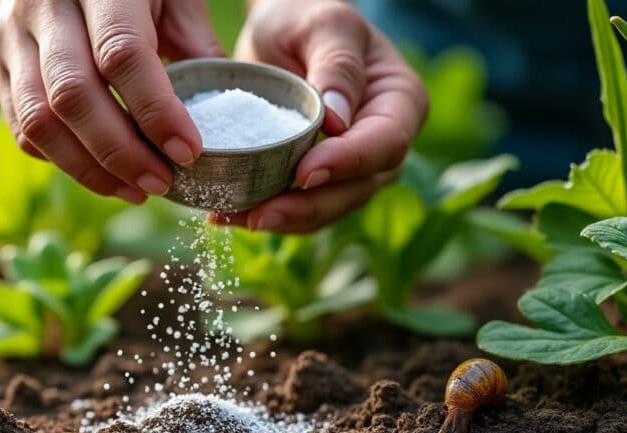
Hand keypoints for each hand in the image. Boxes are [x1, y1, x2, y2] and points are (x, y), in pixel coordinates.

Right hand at [0, 0, 224, 203]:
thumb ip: (195, 43)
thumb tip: (217, 116)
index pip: (121, 54)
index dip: (155, 110)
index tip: (188, 151)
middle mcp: (42, 3)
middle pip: (73, 95)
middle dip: (121, 152)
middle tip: (161, 183)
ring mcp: (9, 33)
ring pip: (39, 120)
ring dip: (90, 169)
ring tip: (136, 190)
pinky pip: (22, 127)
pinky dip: (63, 161)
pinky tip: (104, 174)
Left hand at [211, 0, 427, 232]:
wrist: (283, 31)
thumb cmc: (308, 16)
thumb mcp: (324, 25)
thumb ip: (336, 65)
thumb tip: (336, 122)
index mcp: (400, 102)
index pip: (384, 144)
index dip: (346, 164)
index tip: (304, 173)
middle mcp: (384, 143)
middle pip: (356, 189)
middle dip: (307, 207)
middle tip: (258, 215)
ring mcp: (354, 168)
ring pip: (326, 209)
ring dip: (281, 220)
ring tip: (230, 217)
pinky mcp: (319, 180)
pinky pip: (299, 207)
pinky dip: (266, 213)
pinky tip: (226, 214)